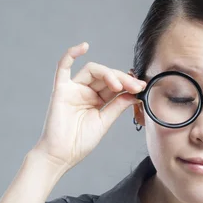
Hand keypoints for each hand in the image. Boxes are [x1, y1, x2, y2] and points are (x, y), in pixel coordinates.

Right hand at [32, 42, 146, 170]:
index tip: (142, 87)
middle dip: (122, 79)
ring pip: (92, 71)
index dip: (128, 84)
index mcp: (97, 100)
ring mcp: (73, 89)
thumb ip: (118, 106)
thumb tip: (135, 93)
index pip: (114, 85)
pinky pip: (63, 67)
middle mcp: (85, 91)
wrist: (62, 155)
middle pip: (106, 76)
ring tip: (118, 85)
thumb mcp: (105, 122)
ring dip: (108, 74)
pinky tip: (83, 46)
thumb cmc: (80, 142)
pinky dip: (71, 54)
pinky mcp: (61, 90)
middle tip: (135, 86)